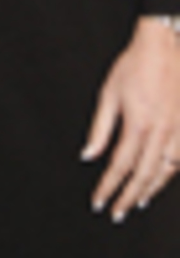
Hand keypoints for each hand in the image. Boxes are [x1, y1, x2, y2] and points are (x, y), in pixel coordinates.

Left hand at [82, 16, 179, 220]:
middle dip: (128, 197)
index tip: (99, 202)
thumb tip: (87, 155)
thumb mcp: (109, 93)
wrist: (164, 46)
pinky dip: (170, 174)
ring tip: (137, 200)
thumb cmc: (135, 65)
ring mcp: (178, 131)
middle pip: (143, 176)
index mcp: (138, 124)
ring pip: (166, 172)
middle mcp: (160, 132)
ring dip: (151, 190)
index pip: (119, 167)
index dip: (108, 188)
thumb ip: (100, 128)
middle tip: (117, 212)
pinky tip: (161, 178)